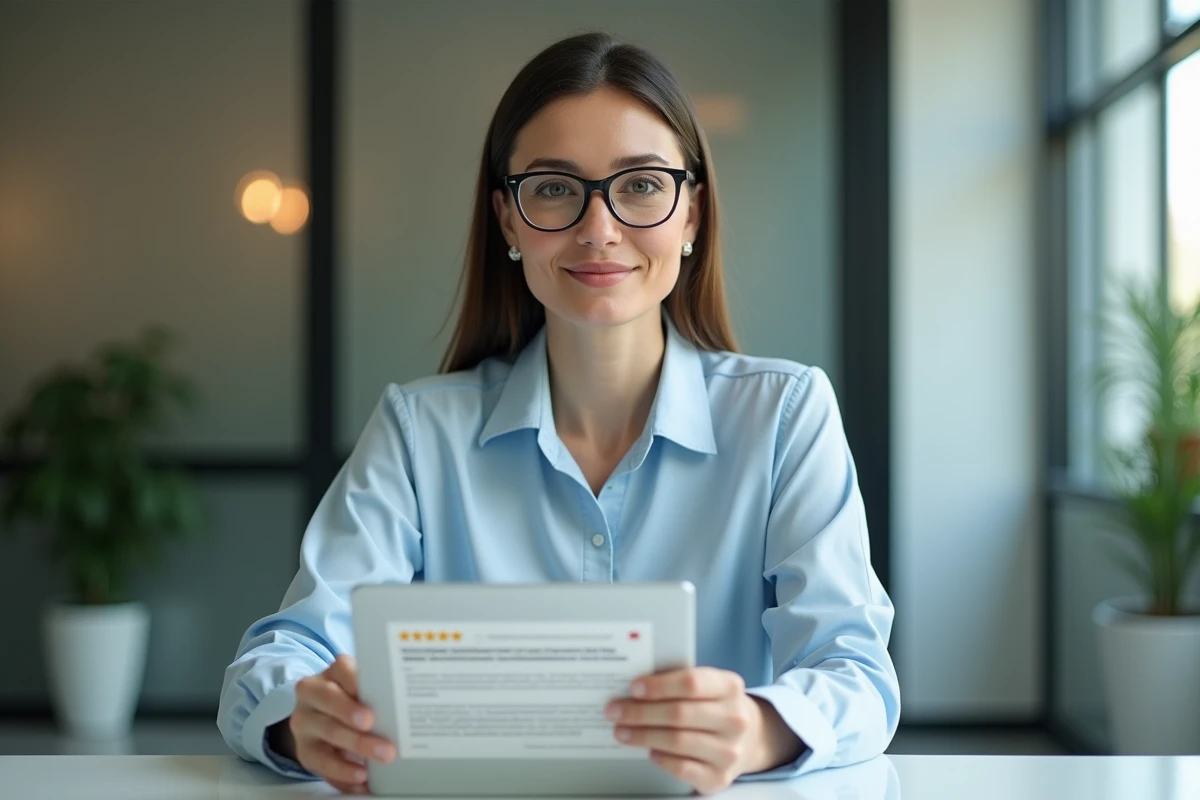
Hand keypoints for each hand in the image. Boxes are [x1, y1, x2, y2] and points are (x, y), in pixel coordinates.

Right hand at [288, 655, 395, 793]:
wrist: (320, 718)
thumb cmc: (351, 701)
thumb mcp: (359, 689)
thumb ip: (376, 691)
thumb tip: (408, 703)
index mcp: (330, 673)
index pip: (342, 669)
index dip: (357, 682)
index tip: (373, 694)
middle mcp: (311, 694)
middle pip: (331, 701)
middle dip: (356, 716)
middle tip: (379, 732)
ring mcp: (304, 723)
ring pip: (329, 732)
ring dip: (357, 747)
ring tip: (381, 759)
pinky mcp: (304, 750)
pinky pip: (321, 764)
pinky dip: (343, 773)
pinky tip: (362, 778)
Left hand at [605, 667, 803, 794]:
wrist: (749, 738)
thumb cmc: (715, 706)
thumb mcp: (709, 686)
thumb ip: (679, 681)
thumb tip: (634, 687)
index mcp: (730, 686)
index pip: (691, 682)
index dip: (659, 685)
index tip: (633, 688)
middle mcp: (735, 719)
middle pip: (679, 714)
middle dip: (640, 712)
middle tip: (614, 711)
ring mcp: (729, 750)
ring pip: (677, 741)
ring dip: (643, 735)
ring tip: (621, 731)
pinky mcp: (720, 777)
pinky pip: (682, 768)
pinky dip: (661, 758)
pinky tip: (649, 750)